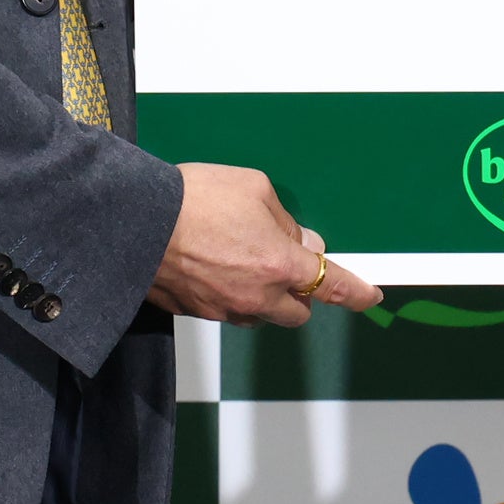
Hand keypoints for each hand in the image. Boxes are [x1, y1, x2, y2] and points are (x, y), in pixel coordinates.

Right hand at [149, 161, 381, 326]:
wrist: (134, 221)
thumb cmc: (193, 199)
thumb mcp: (254, 189)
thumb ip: (286, 221)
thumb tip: (302, 242)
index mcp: (279, 265)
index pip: (331, 287)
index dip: (356, 293)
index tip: (370, 296)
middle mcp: (256, 297)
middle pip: (297, 312)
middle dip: (298, 293)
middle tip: (284, 262)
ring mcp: (224, 309)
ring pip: (260, 314)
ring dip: (262, 295)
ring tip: (237, 256)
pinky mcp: (196, 313)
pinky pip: (225, 310)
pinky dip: (228, 293)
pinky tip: (210, 263)